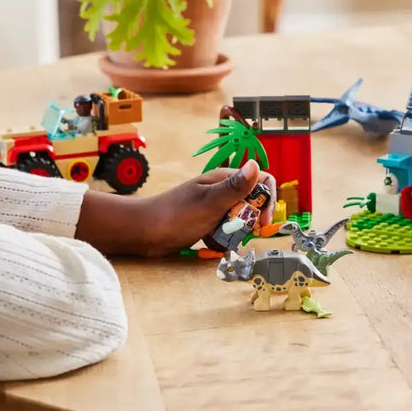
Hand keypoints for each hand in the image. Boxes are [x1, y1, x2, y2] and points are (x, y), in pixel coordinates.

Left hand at [147, 160, 275, 256]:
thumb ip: (234, 187)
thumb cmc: (174, 215)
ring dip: (236, 233)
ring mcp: (214, 206)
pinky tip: (210, 244)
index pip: (261, 181)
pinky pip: (225, 230)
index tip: (261, 221)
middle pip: (252, 203)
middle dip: (251, 221)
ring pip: (240, 219)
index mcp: (224, 180)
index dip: (267, 201)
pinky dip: (222, 240)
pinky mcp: (207, 222)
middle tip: (242, 234)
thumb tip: (256, 165)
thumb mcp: (209, 203)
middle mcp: (222, 191)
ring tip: (221, 240)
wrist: (144, 232)